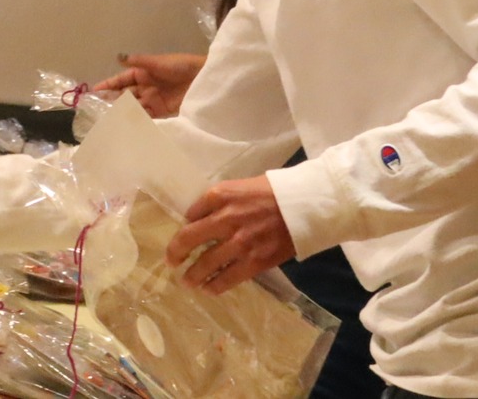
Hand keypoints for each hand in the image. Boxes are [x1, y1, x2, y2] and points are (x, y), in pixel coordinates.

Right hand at [94, 52, 205, 117]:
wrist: (204, 78)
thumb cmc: (181, 66)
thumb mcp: (158, 62)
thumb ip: (138, 62)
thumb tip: (118, 57)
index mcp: (143, 73)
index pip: (121, 80)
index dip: (108, 85)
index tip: (94, 92)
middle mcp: (146, 86)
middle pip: (125, 95)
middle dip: (112, 101)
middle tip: (97, 110)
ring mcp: (154, 99)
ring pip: (134, 107)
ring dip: (123, 112)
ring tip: (110, 121)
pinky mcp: (163, 111)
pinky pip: (147, 116)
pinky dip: (138, 120)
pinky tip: (128, 126)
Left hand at [164, 175, 295, 294]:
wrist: (306, 206)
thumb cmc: (273, 192)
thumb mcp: (239, 187)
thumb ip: (218, 202)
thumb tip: (199, 218)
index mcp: (220, 196)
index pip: (190, 213)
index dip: (184, 226)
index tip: (182, 236)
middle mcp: (225, 219)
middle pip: (189, 239)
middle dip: (176, 253)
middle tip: (172, 262)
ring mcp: (239, 243)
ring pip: (206, 264)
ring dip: (193, 275)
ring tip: (187, 282)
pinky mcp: (254, 262)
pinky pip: (227, 278)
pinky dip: (214, 286)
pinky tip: (208, 290)